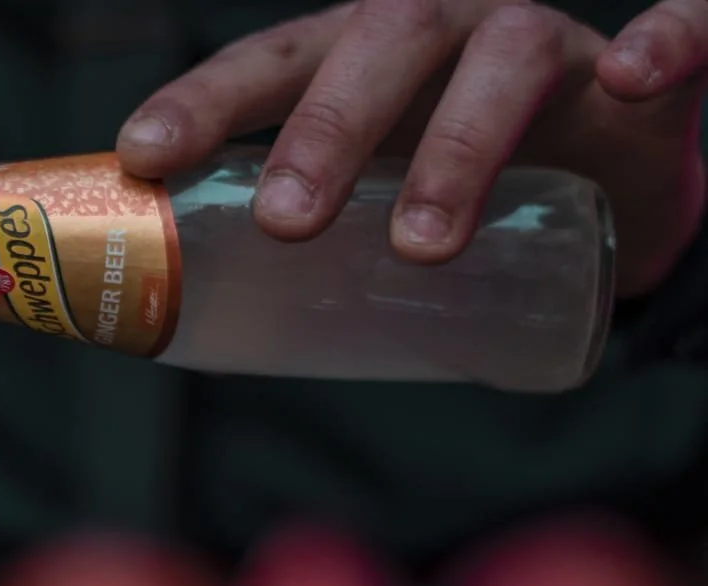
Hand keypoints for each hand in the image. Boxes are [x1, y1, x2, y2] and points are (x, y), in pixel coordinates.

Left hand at [117, 0, 707, 297]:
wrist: (598, 178)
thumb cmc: (454, 183)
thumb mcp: (369, 202)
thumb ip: (303, 244)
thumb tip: (196, 336)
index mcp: (354, 61)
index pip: (266, 68)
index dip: (205, 104)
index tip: (147, 156)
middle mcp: (438, 32)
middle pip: (374, 49)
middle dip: (325, 133)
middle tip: (288, 222)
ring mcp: (539, 42)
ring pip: (501, 60)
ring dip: (459, 146)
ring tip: (422, 243)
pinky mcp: (637, 74)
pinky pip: (675, 34)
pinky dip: (668, 43)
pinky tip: (637, 77)